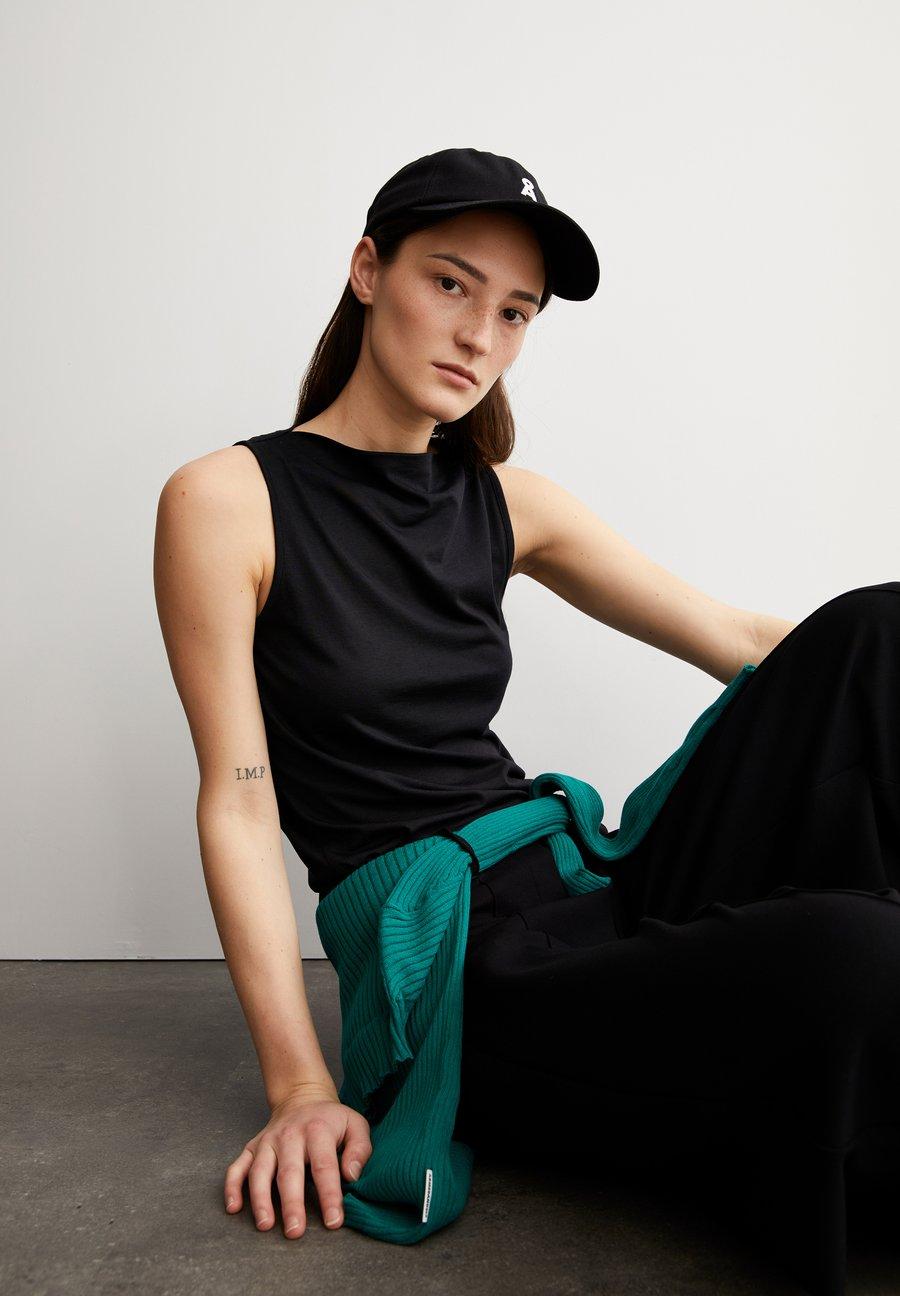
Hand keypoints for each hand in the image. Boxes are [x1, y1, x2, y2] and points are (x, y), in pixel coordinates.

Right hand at [223, 1083, 371, 1237]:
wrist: (302, 1097)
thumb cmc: (331, 1120)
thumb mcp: (355, 1125)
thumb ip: (359, 1150)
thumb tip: (351, 1176)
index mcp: (317, 1131)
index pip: (324, 1167)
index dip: (329, 1195)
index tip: (333, 1221)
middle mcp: (289, 1136)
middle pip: (289, 1172)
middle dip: (291, 1203)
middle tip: (295, 1231)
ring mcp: (267, 1141)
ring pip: (259, 1171)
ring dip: (260, 1198)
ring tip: (265, 1224)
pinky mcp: (252, 1147)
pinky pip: (237, 1167)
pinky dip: (232, 1187)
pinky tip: (234, 1208)